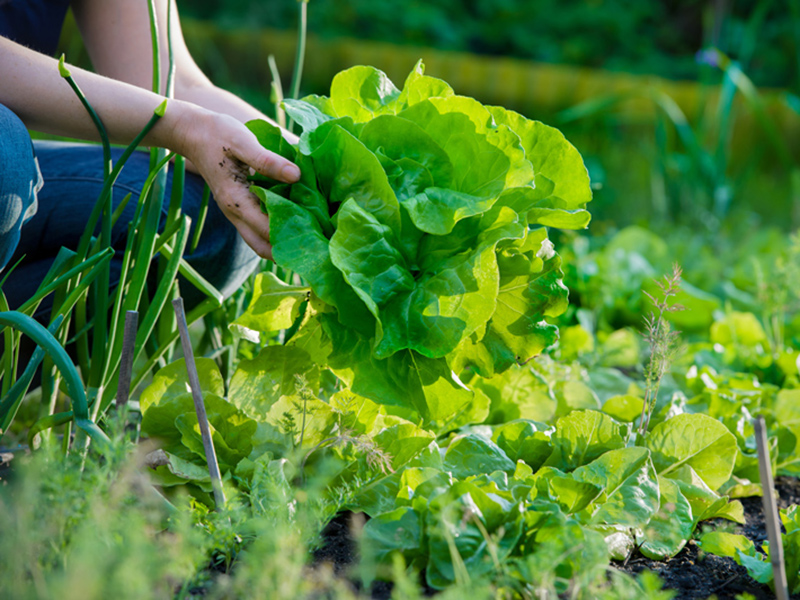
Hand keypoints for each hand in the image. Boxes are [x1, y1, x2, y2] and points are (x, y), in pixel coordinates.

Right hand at [171, 104, 299, 259]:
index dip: (290, 235)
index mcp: (236, 201)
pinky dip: (274, 229)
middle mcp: (234, 213)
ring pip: (259, 240)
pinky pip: (257, 227)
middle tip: (314, 246)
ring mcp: (235, 212)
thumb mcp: (243, 142)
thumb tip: (297, 176)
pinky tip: (294, 219)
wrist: (192, 132)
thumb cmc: (218, 134)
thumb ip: (268, 161)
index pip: (267, 230)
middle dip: (286, 251)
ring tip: (308, 236)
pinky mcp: (238, 206)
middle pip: (262, 246)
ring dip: (280, 242)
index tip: (315, 236)